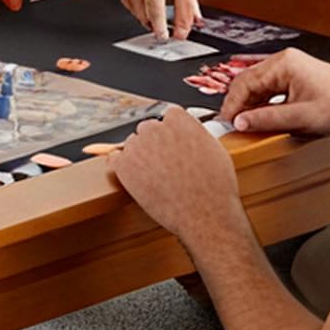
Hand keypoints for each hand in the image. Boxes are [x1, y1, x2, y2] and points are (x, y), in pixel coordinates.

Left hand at [114, 105, 239, 246]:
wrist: (205, 213)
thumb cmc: (214, 188)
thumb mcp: (215, 150)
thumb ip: (195, 135)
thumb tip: (187, 135)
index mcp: (180, 121)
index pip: (168, 116)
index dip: (171, 132)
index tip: (172, 144)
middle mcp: (157, 129)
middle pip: (148, 129)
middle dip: (154, 144)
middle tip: (164, 164)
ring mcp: (138, 146)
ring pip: (132, 144)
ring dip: (140, 156)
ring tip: (155, 177)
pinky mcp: (124, 165)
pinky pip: (114, 159)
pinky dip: (122, 167)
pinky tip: (134, 177)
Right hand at [218, 49, 329, 138]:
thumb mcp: (302, 118)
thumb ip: (268, 120)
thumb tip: (240, 122)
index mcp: (285, 63)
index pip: (245, 82)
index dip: (233, 105)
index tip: (227, 123)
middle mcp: (286, 61)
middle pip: (248, 81)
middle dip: (239, 104)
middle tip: (233, 125)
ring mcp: (291, 67)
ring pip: (258, 85)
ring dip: (251, 104)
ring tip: (247, 123)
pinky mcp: (296, 77)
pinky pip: (270, 89)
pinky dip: (263, 103)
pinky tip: (263, 117)